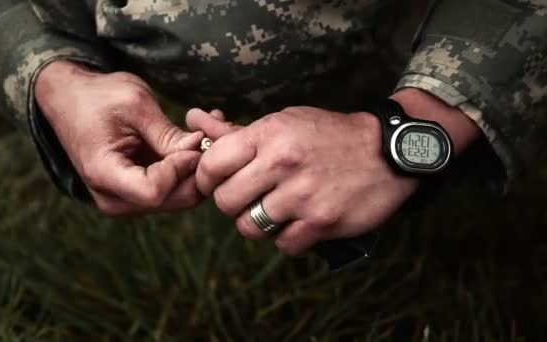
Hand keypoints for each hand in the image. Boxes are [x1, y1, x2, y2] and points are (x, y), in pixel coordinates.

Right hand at [35, 60, 203, 214]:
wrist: (70, 99)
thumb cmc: (98, 96)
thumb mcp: (135, 105)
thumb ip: (167, 135)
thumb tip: (201, 152)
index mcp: (104, 174)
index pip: (155, 191)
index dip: (181, 168)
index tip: (194, 140)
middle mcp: (114, 198)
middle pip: (174, 200)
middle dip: (198, 170)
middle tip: (214, 134)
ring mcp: (127, 199)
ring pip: (180, 197)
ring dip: (198, 168)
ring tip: (208, 132)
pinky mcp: (138, 193)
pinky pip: (173, 188)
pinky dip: (189, 167)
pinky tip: (196, 139)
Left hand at [187, 89, 479, 254]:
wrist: (388, 151)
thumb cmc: (329, 134)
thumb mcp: (284, 121)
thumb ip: (237, 130)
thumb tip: (193, 119)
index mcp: (268, 135)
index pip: (211, 164)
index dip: (207, 179)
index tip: (219, 182)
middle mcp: (281, 164)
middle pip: (226, 202)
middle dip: (232, 204)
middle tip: (249, 198)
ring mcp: (302, 195)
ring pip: (250, 227)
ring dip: (258, 224)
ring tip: (274, 212)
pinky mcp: (322, 222)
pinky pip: (283, 244)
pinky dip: (288, 238)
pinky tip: (299, 223)